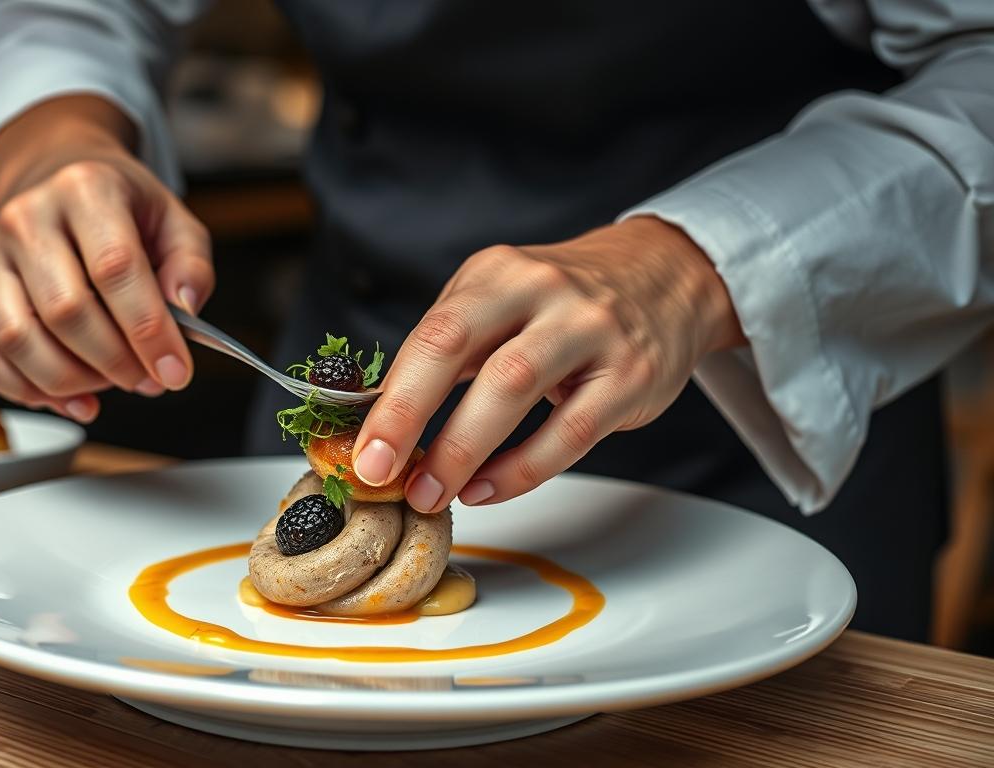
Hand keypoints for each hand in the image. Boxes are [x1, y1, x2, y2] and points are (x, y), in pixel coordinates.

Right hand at [0, 95, 212, 420]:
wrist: (59, 187)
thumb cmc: (123, 213)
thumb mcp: (173, 223)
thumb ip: (189, 267)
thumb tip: (183, 312)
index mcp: (85, 190)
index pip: (114, 267)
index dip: (148, 329)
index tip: (175, 371)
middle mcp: (26, 219)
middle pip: (65, 310)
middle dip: (114, 362)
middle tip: (148, 380)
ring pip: (18, 340)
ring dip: (72, 381)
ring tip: (111, 384)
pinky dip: (29, 393)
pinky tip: (74, 398)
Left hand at [351, 216, 745, 511]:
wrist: (667, 276)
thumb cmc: (563, 303)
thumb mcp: (501, 298)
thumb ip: (447, 348)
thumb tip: (380, 417)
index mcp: (496, 273)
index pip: (431, 333)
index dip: (391, 396)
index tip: (361, 449)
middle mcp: (541, 289)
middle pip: (459, 347)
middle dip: (409, 414)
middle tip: (380, 473)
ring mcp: (591, 329)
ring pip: (513, 388)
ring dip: (463, 450)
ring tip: (430, 493)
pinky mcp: (631, 374)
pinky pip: (570, 431)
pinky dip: (521, 469)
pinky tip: (486, 489)